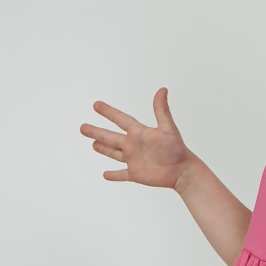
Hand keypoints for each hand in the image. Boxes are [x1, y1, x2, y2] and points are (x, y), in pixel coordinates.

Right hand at [80, 88, 196, 189]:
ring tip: (93, 144)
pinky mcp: (136, 174)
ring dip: (103, 149)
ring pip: (114, 153)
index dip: (109, 112)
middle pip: (111, 137)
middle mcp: (134, 145)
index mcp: (139, 133)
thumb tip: (162, 90)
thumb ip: (162, 110)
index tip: (96, 105)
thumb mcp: (168, 128)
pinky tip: (105, 175)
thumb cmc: (178, 149)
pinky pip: (122, 174)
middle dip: (97, 132)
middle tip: (83, 127)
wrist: (183, 171)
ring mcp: (134, 160)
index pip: (121, 119)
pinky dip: (114, 175)